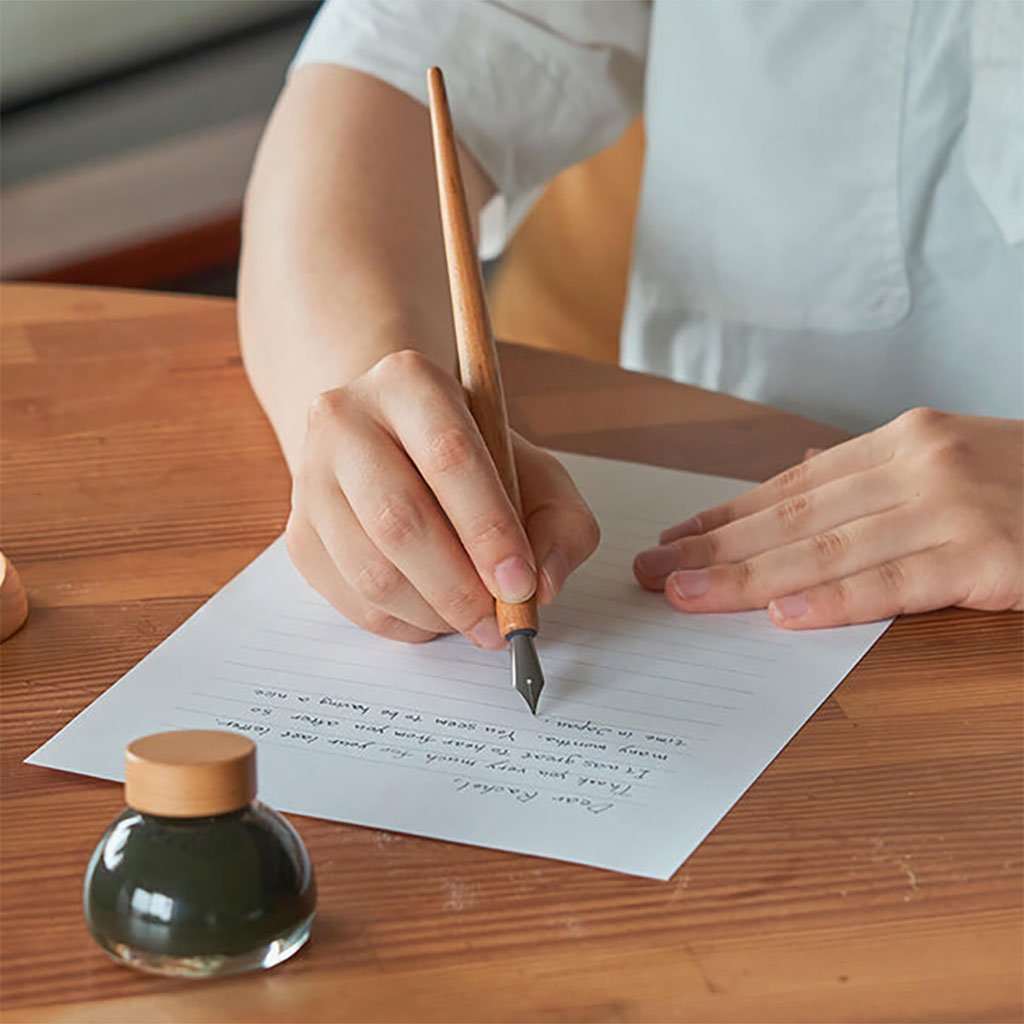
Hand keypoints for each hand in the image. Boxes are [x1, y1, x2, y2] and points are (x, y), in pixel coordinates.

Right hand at [285, 350, 599, 647]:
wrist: (394, 448)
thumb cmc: (475, 463)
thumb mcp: (537, 473)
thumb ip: (562, 525)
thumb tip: (544, 585)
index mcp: (409, 382)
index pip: (450, 457)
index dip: (489, 529)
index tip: (521, 584)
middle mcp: (344, 419)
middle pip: (398, 519)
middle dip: (458, 587)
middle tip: (497, 623)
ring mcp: (311, 477)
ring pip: (370, 569)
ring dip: (432, 613)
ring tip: (471, 620)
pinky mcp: (300, 532)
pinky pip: (350, 598)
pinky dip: (402, 624)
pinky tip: (434, 615)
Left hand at [634, 409, 1022, 627]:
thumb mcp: (953, 465)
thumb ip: (877, 486)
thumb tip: (791, 500)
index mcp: (905, 440)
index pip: (792, 485)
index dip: (726, 514)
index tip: (675, 538)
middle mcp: (921, 463)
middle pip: (793, 515)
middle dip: (713, 547)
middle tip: (652, 572)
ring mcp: (958, 506)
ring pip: (827, 548)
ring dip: (745, 576)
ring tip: (685, 595)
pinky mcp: (996, 556)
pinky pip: (898, 584)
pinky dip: (835, 600)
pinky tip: (781, 616)